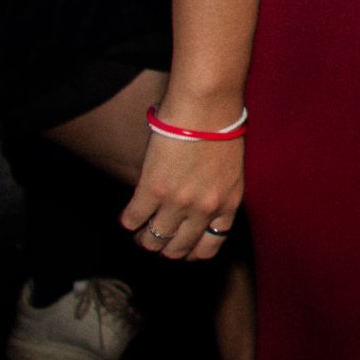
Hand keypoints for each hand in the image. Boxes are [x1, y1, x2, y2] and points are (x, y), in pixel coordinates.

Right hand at [121, 121, 243, 261]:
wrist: (206, 107)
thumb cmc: (221, 131)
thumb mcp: (231, 172)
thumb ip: (218, 197)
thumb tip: (198, 216)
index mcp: (228, 205)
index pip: (208, 248)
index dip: (190, 251)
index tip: (180, 245)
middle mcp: (204, 209)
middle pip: (177, 250)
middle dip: (165, 247)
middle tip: (157, 236)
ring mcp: (178, 202)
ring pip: (152, 241)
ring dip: (144, 237)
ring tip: (141, 227)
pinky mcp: (152, 190)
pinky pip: (132, 221)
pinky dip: (128, 221)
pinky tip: (131, 212)